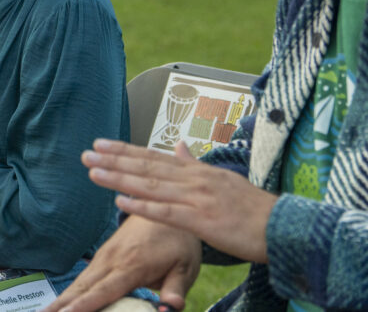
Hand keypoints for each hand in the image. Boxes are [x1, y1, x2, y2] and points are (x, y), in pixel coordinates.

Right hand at [44, 215, 200, 311]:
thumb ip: (176, 289)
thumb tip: (170, 309)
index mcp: (133, 265)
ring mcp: (105, 256)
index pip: (104, 290)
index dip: (84, 305)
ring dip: (60, 299)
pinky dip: (70, 291)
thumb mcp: (186, 266)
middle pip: (82, 287)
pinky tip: (60, 303)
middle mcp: (112, 260)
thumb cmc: (178, 241)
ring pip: (79, 282)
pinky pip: (84, 277)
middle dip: (61, 304)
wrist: (163, 205)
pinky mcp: (104, 255)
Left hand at [83, 139, 276, 263]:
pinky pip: (167, 213)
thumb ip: (195, 164)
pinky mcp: (203, 221)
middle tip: (86, 154)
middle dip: (114, 160)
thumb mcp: (222, 179)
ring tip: (93, 173)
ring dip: (120, 179)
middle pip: (147, 168)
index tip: (101, 144)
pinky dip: (142, 208)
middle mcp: (194, 180)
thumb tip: (179, 144)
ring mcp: (197, 199)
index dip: (125, 150)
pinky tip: (120, 203)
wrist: (284, 227)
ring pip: (151, 187)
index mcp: (197, 171)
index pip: (154, 157)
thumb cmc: (252, 208)